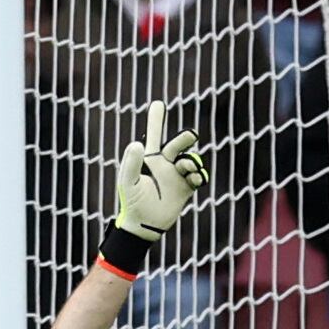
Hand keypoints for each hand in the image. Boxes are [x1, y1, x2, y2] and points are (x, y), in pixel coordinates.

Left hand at [111, 99, 206, 242]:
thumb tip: (136, 143)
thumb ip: (131, 163)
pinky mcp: (186, 188)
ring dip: (192, 161)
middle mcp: (165, 164)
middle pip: (178, 144)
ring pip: (190, 160)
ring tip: (188, 168)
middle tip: (191, 136)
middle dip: (185, 138)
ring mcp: (177, 176)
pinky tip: (195, 179)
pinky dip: (199, 176)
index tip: (158, 103)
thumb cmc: (132, 202)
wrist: (143, 226)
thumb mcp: (128, 182)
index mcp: (150, 159)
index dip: (156, 119)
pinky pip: (198, 177)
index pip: (154, 135)